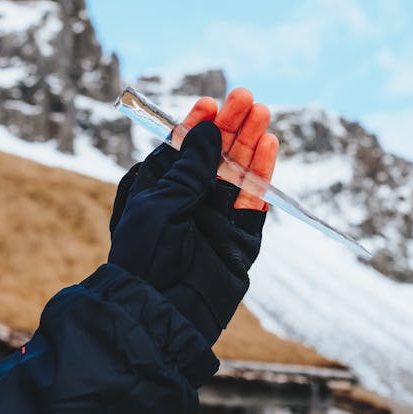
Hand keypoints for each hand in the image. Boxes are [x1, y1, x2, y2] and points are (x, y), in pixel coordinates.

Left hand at [108, 89, 277, 345]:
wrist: (158, 314)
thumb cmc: (145, 258)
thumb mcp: (159, 205)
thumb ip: (188, 169)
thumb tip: (207, 130)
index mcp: (158, 193)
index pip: (182, 150)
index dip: (197, 126)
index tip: (212, 103)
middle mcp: (188, 205)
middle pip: (215, 158)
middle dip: (231, 128)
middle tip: (247, 99)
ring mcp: (215, 222)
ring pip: (237, 176)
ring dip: (249, 145)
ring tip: (262, 115)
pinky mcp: (239, 243)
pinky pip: (253, 205)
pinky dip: (261, 178)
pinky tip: (268, 148)